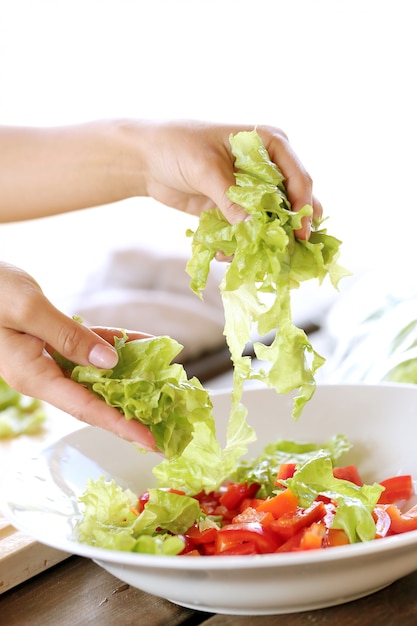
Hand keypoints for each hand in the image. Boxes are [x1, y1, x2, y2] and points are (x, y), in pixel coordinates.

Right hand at [0, 262, 155, 449]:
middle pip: (94, 400)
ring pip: (98, 373)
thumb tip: (109, 362)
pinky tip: (142, 344)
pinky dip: (116, 344)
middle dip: (130, 413)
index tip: (150, 440)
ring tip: (163, 385)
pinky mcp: (53, 341)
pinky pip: (90, 347)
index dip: (120, 425)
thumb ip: (68, 337)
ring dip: (130, 376)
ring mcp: (48, 359)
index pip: (85, 408)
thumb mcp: (28, 310)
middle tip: (165, 426)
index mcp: (32, 375)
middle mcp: (43, 374)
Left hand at [141, 121, 321, 239]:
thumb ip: (232, 200)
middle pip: (291, 205)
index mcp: (270, 145)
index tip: (301, 234)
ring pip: (269, 223)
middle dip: (287, 231)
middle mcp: (266, 168)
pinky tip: (222, 254)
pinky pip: (246, 233)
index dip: (303, 207)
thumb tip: (255, 231)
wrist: (146, 158)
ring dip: (260, 243)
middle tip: (286, 254)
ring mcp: (251, 191)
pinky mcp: (234, 209)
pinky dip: (238, 247)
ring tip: (245, 258)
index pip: (299, 179)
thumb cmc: (177, 146)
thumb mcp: (207, 170)